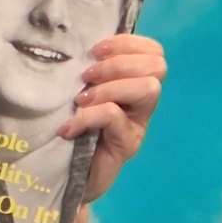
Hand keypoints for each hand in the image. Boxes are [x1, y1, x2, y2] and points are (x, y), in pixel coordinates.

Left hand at [58, 34, 165, 203]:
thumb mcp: (79, 95)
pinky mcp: (127, 145)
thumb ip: (88, 73)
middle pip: (156, 66)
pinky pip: (114, 116)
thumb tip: (73, 43)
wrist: (65, 179)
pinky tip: (69, 127)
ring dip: (109, 87)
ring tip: (80, 99)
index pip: (153, 51)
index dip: (127, 43)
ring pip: (147, 88)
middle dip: (118, 64)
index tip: (95, 50)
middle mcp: (142, 103)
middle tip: (87, 76)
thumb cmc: (70, 132)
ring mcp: (138, 124)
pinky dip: (88, 115)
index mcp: (133, 83)